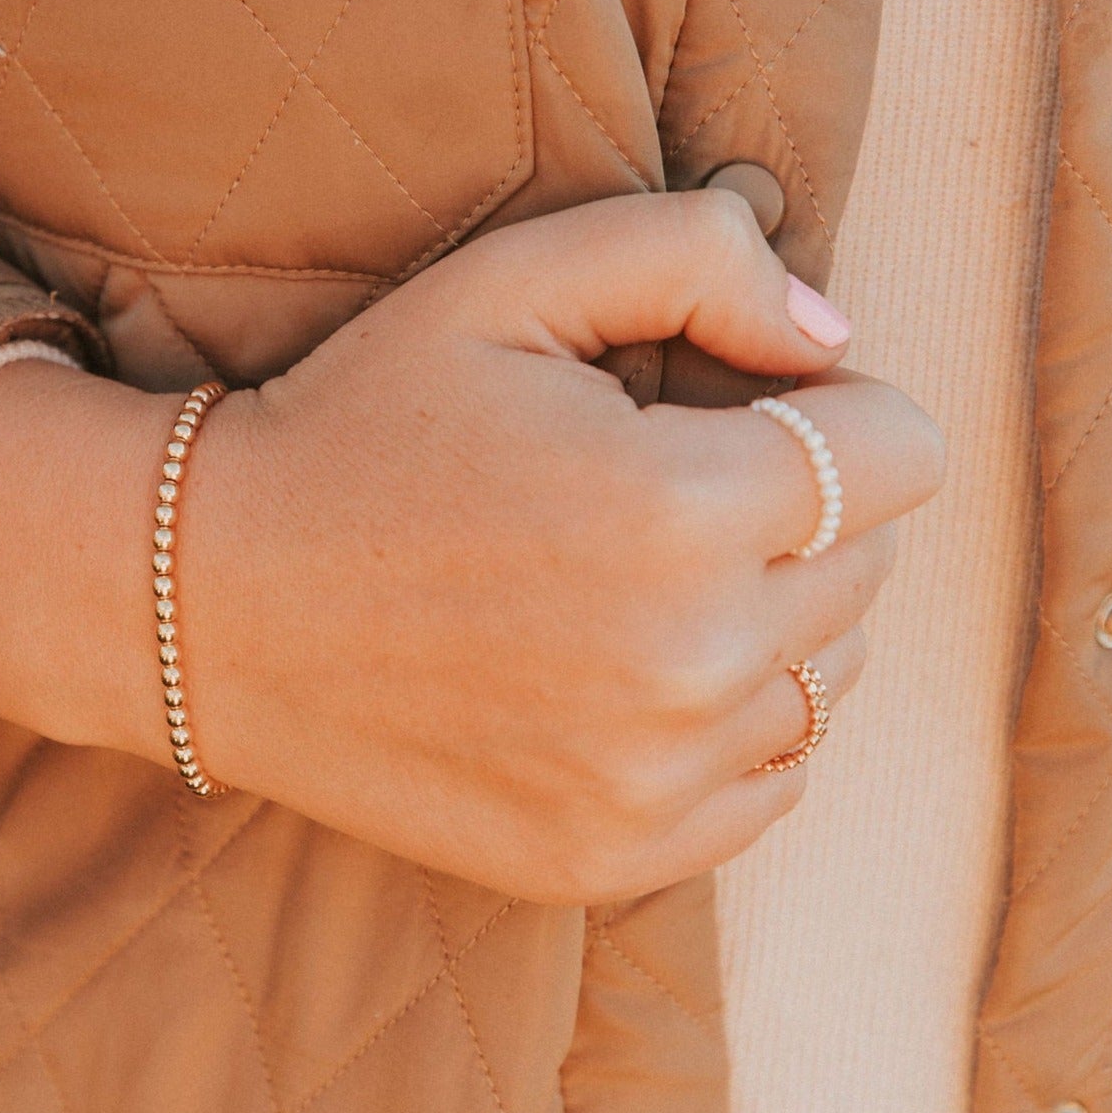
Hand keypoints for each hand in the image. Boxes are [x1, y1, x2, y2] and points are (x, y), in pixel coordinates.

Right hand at [0, 192, 943, 904]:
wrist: (211, 603)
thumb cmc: (359, 423)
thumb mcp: (506, 282)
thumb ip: (696, 255)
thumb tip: (834, 336)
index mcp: (679, 508)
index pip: (900, 452)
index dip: (826, 408)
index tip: (731, 405)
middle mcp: (690, 663)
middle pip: (868, 564)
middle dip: (788, 509)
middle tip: (644, 488)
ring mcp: (655, 781)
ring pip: (829, 677)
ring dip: (764, 618)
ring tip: (624, 581)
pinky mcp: (616, 857)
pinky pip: (769, 782)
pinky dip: (724, 723)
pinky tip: (616, 672)